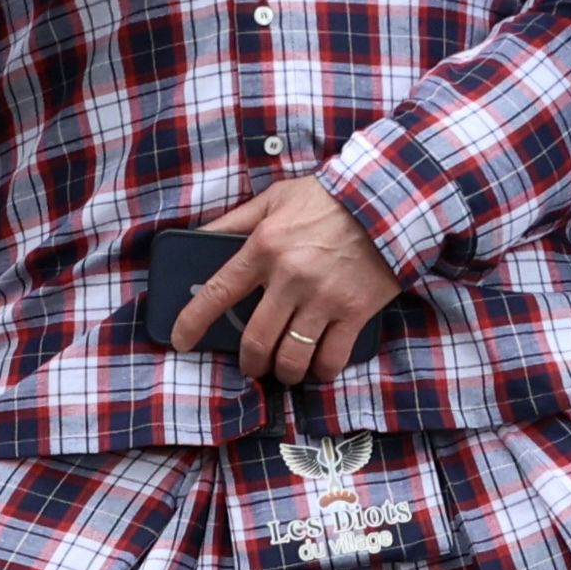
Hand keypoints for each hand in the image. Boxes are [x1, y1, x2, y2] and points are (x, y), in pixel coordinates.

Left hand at [173, 177, 405, 383]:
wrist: (389, 199)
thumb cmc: (328, 198)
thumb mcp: (276, 198)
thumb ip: (235, 220)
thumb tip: (197, 238)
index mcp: (265, 246)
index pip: (219, 292)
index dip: (193, 322)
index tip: (181, 340)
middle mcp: (291, 277)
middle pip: (256, 340)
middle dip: (249, 362)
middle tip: (251, 364)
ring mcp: (325, 298)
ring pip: (292, 357)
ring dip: (283, 371)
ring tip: (284, 369)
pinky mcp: (355, 312)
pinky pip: (331, 358)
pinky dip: (320, 370)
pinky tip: (317, 366)